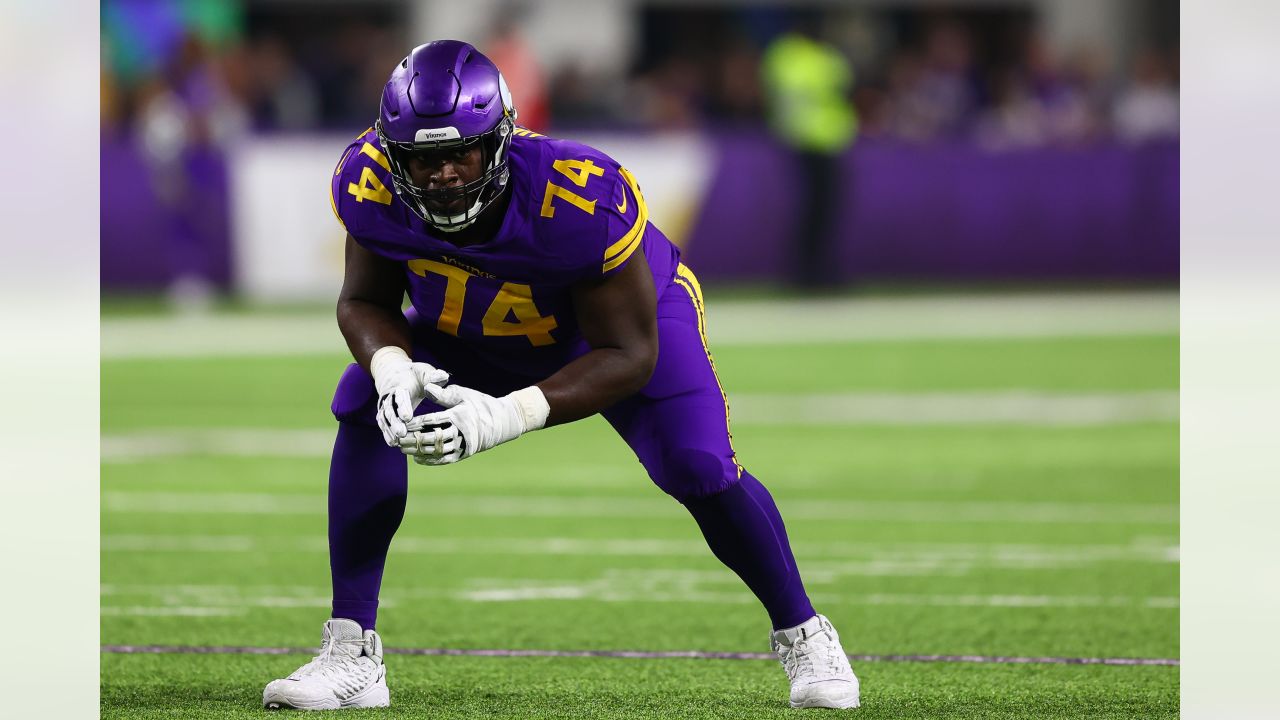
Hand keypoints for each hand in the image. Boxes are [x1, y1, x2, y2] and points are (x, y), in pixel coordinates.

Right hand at [370, 347, 448, 445]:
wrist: (394, 373)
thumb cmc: (415, 375)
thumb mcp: (424, 371)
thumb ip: (434, 376)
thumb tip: (444, 376)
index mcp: (400, 385)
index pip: (400, 395)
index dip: (403, 406)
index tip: (407, 417)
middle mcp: (389, 395)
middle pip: (390, 409)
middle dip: (395, 422)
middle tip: (402, 433)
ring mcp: (384, 404)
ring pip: (384, 418)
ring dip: (389, 430)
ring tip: (395, 442)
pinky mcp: (383, 412)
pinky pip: (383, 422)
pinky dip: (386, 432)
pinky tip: (392, 442)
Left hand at [398, 384, 547, 464]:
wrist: (503, 421)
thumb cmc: (481, 404)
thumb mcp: (464, 395)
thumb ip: (444, 394)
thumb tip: (427, 387)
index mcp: (458, 416)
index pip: (431, 421)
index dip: (415, 424)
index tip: (402, 424)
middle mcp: (460, 432)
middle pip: (431, 438)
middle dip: (412, 440)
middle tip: (397, 439)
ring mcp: (462, 445)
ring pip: (436, 451)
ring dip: (418, 451)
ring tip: (403, 450)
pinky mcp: (464, 453)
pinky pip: (444, 460)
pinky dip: (430, 460)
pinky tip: (417, 459)